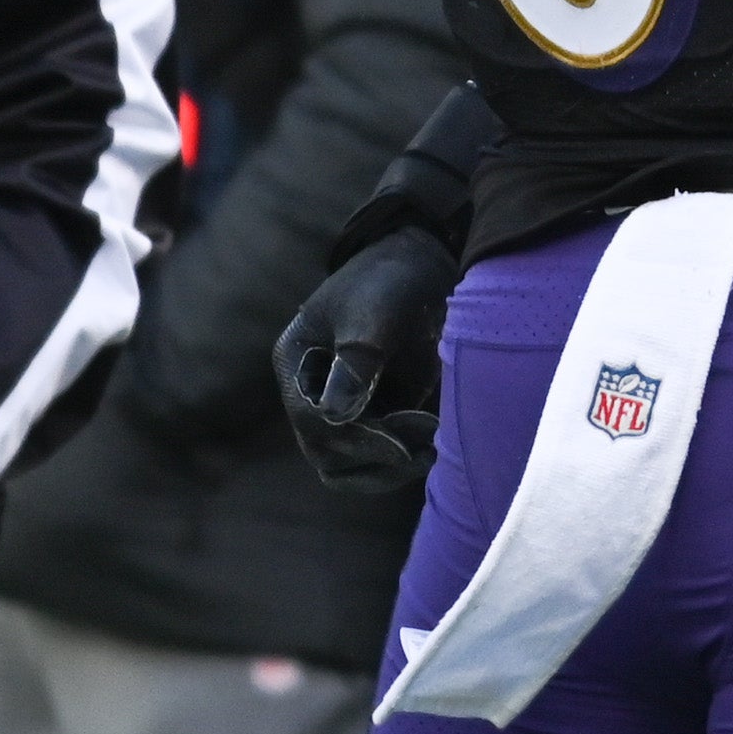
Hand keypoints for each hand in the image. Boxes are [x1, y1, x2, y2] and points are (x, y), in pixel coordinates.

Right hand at [276, 222, 457, 494]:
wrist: (426, 264)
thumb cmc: (392, 280)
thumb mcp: (373, 314)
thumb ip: (356, 363)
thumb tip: (337, 418)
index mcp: (296, 363)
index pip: (311, 420)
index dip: (353, 439)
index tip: (399, 446)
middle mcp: (312, 391)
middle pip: (326, 453)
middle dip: (373, 457)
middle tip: (424, 449)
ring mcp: (342, 406)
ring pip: (348, 468)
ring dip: (387, 468)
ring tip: (431, 452)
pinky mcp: (375, 413)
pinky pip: (377, 457)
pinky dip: (402, 459)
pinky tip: (436, 444)